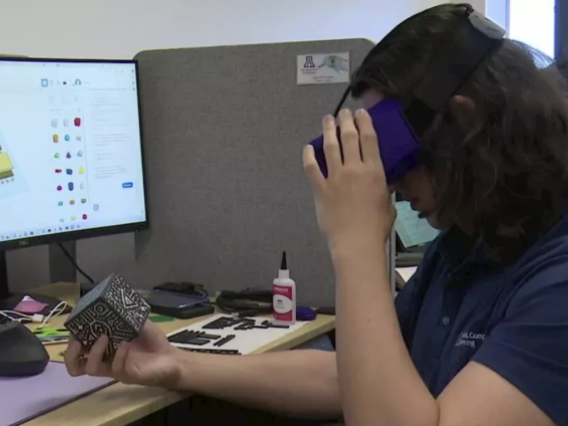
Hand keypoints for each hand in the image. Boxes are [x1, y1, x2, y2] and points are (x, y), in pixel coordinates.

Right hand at [64, 321, 179, 387]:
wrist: (171, 357)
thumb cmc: (152, 341)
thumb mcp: (137, 323)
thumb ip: (125, 315)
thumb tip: (114, 300)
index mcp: (103, 346)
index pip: (78, 347)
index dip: (72, 337)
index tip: (74, 324)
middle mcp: (104, 359)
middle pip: (74, 364)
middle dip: (71, 351)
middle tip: (78, 339)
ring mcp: (113, 369)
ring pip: (89, 369)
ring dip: (94, 352)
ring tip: (104, 337)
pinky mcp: (125, 375)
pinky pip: (115, 369)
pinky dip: (118, 355)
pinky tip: (125, 345)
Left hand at [303, 109, 394, 251]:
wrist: (356, 243)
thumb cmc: (376, 227)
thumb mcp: (388, 204)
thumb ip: (384, 189)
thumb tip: (384, 181)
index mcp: (374, 171)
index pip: (369, 139)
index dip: (365, 122)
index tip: (361, 113)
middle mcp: (354, 169)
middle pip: (349, 137)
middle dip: (346, 121)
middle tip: (343, 112)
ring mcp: (335, 177)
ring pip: (330, 146)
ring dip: (328, 130)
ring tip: (327, 120)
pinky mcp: (320, 188)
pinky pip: (311, 168)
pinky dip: (308, 156)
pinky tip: (308, 148)